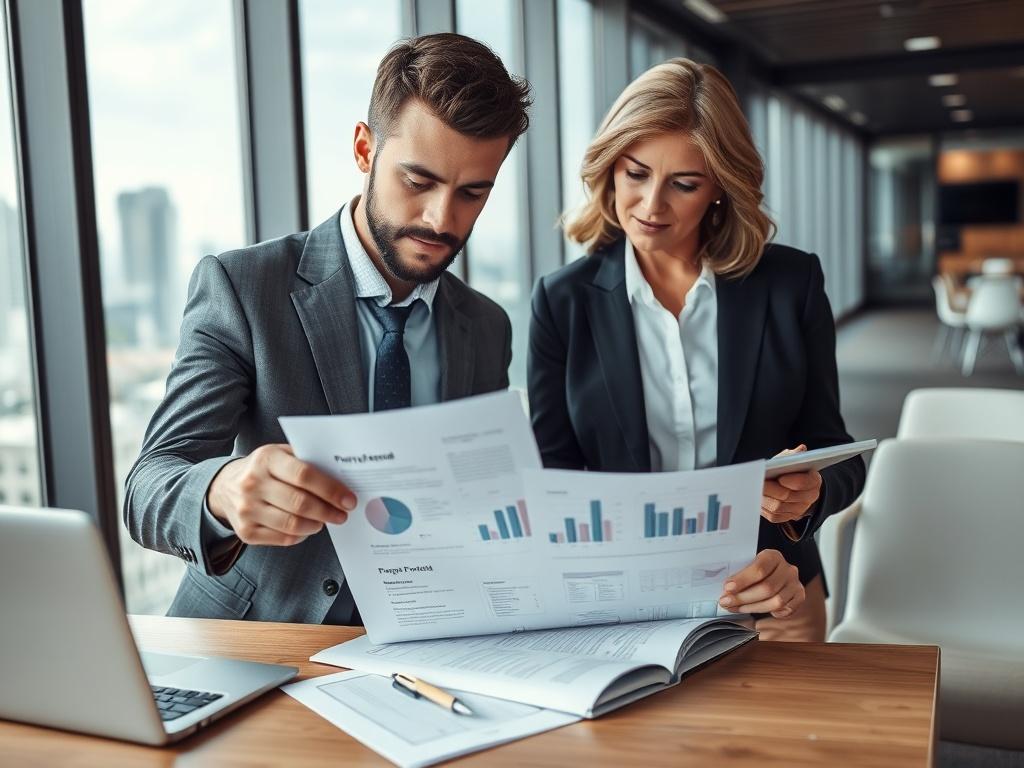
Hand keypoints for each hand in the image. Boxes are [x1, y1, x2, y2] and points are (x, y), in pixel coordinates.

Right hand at [207, 444, 355, 545]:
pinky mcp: (245, 532)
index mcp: (266, 459)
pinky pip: (282, 538)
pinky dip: (301, 535)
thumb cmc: (264, 469)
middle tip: (342, 514)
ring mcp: (246, 510)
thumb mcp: (280, 454)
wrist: (224, 487)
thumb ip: (307, 460)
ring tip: (325, 520)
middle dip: (328, 511)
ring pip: (292, 524)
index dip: (330, 489)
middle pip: (300, 503)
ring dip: (317, 524)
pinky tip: (307, 527)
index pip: (304, 475)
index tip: (348, 499)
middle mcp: (252, 484)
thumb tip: (342, 477)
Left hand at [718, 549, 803, 617]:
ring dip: (753, 608)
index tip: (727, 588)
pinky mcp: (799, 596)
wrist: (775, 572)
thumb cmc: (756, 570)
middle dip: (744, 598)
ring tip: (737, 608)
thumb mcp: (748, 565)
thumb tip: (727, 590)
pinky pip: (786, 610)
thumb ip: (739, 575)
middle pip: (767, 588)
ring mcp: (795, 583)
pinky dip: (772, 613)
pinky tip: (759, 609)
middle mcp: (787, 569)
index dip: (742, 580)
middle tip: (726, 602)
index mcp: (773, 556)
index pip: (759, 569)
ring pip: (776, 602)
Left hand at [762, 444, 821, 523]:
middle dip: (771, 489)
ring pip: (778, 507)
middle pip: (788, 496)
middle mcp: (808, 498)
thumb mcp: (792, 460)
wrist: (791, 486)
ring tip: (751, 488)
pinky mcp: (784, 517)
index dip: (793, 481)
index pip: (805, 483)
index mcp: (813, 481)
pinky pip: (772, 515)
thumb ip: (794, 456)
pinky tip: (754, 497)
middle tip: (758, 482)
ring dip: (763, 497)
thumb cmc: (790, 470)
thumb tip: (800, 450)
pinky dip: (762, 506)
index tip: (780, 478)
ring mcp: (797, 510)